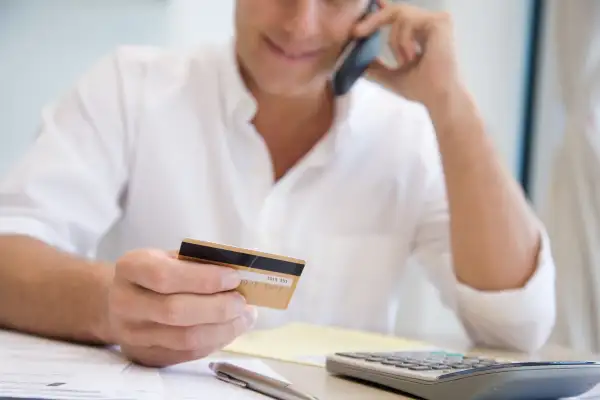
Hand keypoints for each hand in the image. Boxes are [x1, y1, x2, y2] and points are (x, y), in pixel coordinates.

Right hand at [107, 249, 255, 366]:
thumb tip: (240, 274)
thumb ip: (200, 263)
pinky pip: (187, 354)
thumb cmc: (156, 273)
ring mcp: (132, 335)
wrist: (119, 301)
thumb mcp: (171, 257)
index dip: (204, 279)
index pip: (164, 276)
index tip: (234, 278)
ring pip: (184, 339)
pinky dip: (215, 342)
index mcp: (131, 268)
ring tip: (244, 317)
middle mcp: (125, 303)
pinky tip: (230, 329)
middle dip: (218, 307)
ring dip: (223, 329)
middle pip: (175, 312)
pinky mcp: (146, 357)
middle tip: (242, 302)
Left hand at [355, 0, 462, 108]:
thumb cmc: (421, 89)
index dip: (377, 15)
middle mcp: (430, 23)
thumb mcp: (391, 76)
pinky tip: (412, 57)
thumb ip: (377, 66)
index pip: (396, 16)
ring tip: (405, 60)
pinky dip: (403, 40)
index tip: (358, 27)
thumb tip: (357, 60)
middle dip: (373, 20)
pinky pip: (407, 20)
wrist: (437, 97)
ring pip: (399, 15)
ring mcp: (436, 20)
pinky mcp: (440, 21)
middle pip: (395, 10)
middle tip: (356, 32)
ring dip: (394, 41)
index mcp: (420, 33)